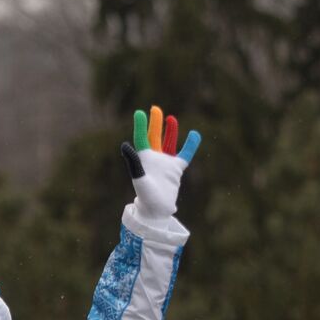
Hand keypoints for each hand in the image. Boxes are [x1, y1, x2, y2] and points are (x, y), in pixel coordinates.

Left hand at [120, 105, 200, 225]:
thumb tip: (125, 145)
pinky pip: (185, 154)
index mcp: (143, 159)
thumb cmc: (146, 196)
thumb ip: (134, 162)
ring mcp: (165, 163)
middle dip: (155, 123)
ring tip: (171, 118)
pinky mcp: (176, 169)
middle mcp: (154, 158)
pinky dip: (190, 145)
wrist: (157, 210)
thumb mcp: (139, 178)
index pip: (141, 138)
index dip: (140, 125)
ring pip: (168, 143)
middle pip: (154, 137)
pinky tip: (194, 134)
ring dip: (170, 131)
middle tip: (155, 108)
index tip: (139, 113)